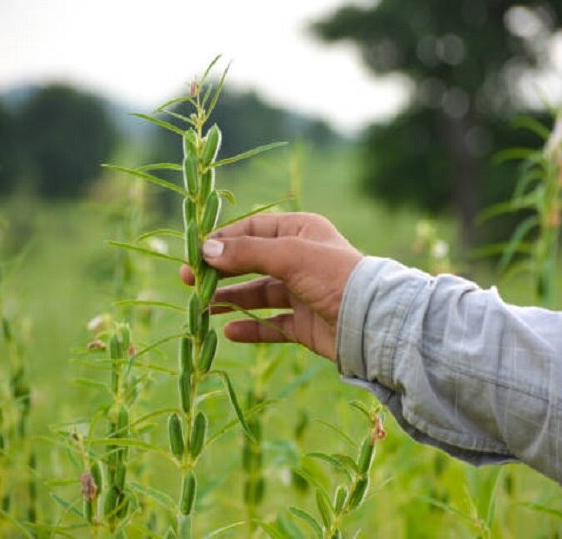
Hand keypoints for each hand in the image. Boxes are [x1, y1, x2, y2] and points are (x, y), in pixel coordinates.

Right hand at [179, 213, 362, 360]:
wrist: (373, 322)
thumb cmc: (334, 276)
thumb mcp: (289, 256)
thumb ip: (247, 253)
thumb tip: (206, 250)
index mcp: (300, 232)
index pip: (253, 230)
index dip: (223, 240)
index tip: (194, 253)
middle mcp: (300, 259)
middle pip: (251, 262)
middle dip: (221, 270)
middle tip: (188, 280)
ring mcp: (302, 292)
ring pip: (259, 294)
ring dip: (232, 299)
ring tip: (204, 307)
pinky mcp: (305, 323)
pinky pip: (272, 324)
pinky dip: (252, 328)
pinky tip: (230, 332)